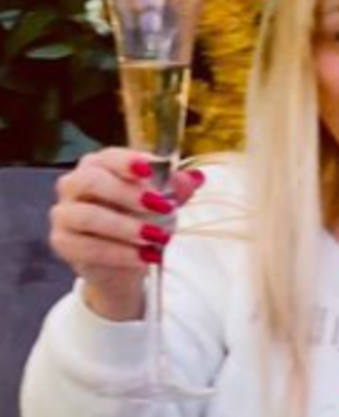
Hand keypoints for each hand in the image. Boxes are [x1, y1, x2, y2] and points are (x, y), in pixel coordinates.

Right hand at [49, 148, 206, 320]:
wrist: (125, 259)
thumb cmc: (140, 219)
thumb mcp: (162, 202)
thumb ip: (175, 189)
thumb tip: (196, 177)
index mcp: (98, 166)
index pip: (109, 156)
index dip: (129, 162)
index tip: (152, 171)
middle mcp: (74, 185)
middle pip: (92, 181)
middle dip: (128, 193)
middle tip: (163, 207)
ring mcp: (65, 214)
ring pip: (89, 216)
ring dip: (127, 227)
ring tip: (159, 237)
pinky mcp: (63, 243)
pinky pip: (88, 247)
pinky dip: (120, 253)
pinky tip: (145, 258)